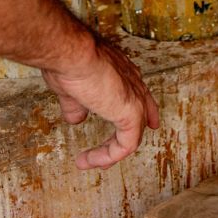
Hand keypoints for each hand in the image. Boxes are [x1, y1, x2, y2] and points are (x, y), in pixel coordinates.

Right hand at [41, 33, 160, 169]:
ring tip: (90, 162)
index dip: (144, 110)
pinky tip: (89, 159)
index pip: (138, 93)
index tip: (149, 123)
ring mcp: (134, 99)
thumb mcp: (70, 88)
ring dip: (109, 152)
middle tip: (114, 154)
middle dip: (132, 135)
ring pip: (132, 133)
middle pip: (142, 113)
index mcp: (121, 72)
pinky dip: (108, 155)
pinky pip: (126, 145)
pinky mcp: (132, 114)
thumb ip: (76, 105)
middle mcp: (132, 83)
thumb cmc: (68, 62)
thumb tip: (75, 118)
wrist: (71, 55)